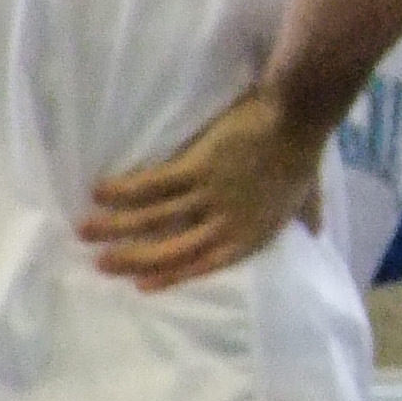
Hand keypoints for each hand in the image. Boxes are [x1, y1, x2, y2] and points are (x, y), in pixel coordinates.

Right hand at [80, 88, 327, 291]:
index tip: (140, 285)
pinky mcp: (198, 168)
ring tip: (84, 230)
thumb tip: (317, 231)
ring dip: (115, 226)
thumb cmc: (302, 153)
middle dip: (132, 258)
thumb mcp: (306, 196)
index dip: (170, 276)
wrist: (297, 115)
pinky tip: (99, 192)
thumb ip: (307, 215)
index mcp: (251, 236)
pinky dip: (124, 191)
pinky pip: (152, 185)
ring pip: (154, 219)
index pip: (203, 265)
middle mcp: (227, 224)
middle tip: (98, 263)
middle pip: (171, 250)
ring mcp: (210, 197)